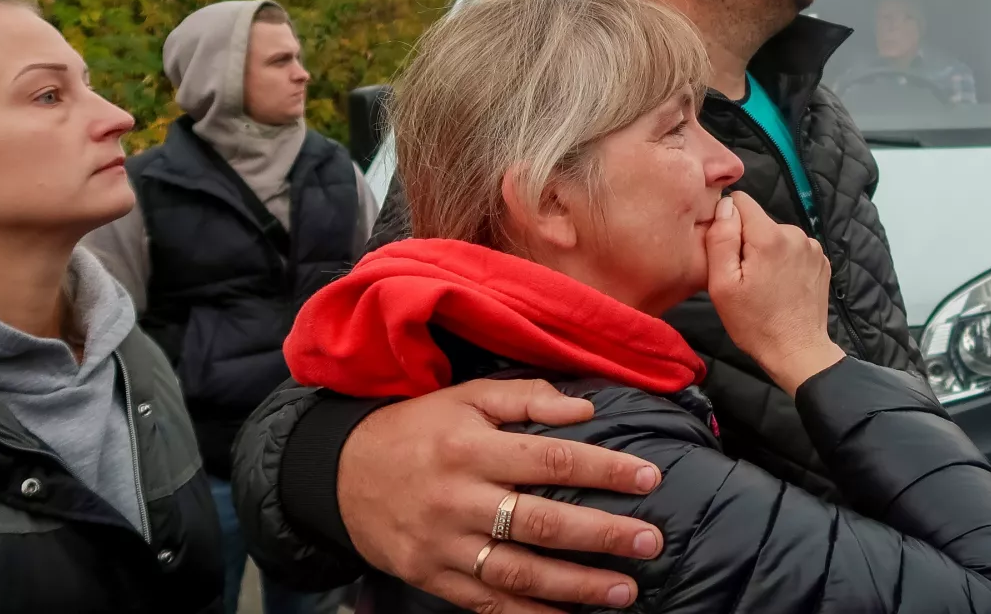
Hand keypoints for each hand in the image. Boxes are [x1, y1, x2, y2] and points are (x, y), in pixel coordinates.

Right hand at [337, 378, 664, 611]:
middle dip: (602, 535)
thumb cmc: (417, 429)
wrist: (341, 474)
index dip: (605, 469)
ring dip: (577, 586)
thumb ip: (526, 398)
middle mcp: (458, 498)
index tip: (650, 478)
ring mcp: (444, 544)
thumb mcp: (466, 397)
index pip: (552, 459)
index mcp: (471, 447)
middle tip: (650, 542)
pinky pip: (487, 603)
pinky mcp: (431, 578)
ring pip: (518, 572)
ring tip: (624, 590)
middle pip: (541, 522)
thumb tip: (586, 410)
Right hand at [705, 192, 844, 394]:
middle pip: (759, 221)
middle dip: (747, 242)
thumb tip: (724, 205)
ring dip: (766, 252)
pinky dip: (784, 261)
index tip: (726, 250)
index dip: (727, 222)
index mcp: (770, 236)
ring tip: (763, 284)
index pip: (741, 201)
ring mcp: (813, 247)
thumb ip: (721, 239)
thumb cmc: (754, 323)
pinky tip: (781, 286)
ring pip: (775, 235)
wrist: (798, 351)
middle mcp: (796, 234)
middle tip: (744, 277)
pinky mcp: (822, 261)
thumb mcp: (723, 285)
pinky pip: (793, 249)